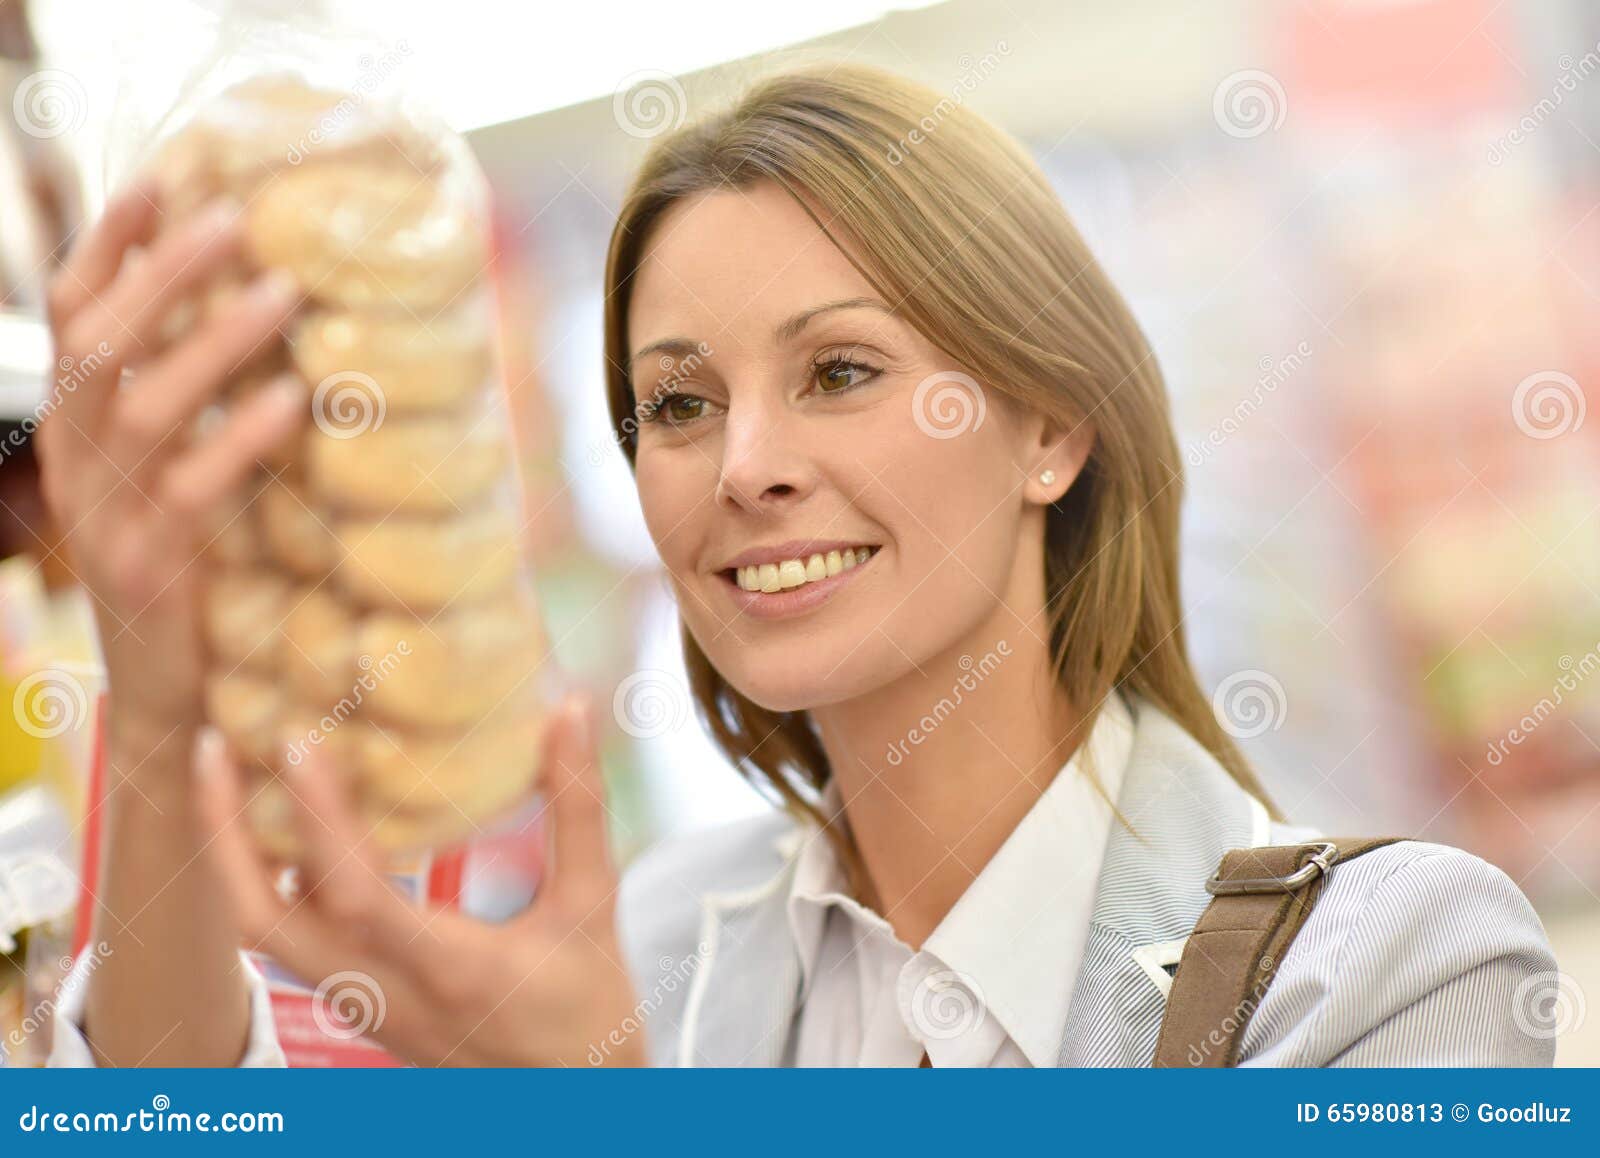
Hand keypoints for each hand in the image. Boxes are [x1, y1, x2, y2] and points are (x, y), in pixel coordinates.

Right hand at [37, 179, 303, 750]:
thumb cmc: (186, 567)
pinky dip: (241, 435)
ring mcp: (102, 514)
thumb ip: (188, 404)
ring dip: (215, 339)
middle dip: (164, 271)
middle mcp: (72, 460)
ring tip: (286, 292)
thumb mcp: (169, 475)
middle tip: (238, 218)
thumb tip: (254, 312)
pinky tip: (290, 399)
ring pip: (145, 404)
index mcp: (70, 429)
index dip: (110, 245)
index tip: (162, 180)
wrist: (165, 689)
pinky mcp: (148, 565)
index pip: (71, 316)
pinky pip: (191, 486)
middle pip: (100, 341)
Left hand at [193, 693, 645, 1066]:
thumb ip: (578, 807)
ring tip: (233, 772)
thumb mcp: (593, 904)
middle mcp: (387, 994)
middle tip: (212, 748)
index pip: (358, 896)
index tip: (300, 743)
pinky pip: (292, 940)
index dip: (319, 819)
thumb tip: (572, 709)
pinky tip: (287, 824)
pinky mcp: (360, 1007)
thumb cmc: (591, 1011)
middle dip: (225, 832)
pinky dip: (271, 878)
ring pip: (266, 934)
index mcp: (449, 969)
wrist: (576, 1103)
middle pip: (264, 923)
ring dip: (235, 854)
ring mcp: (363, 1007)